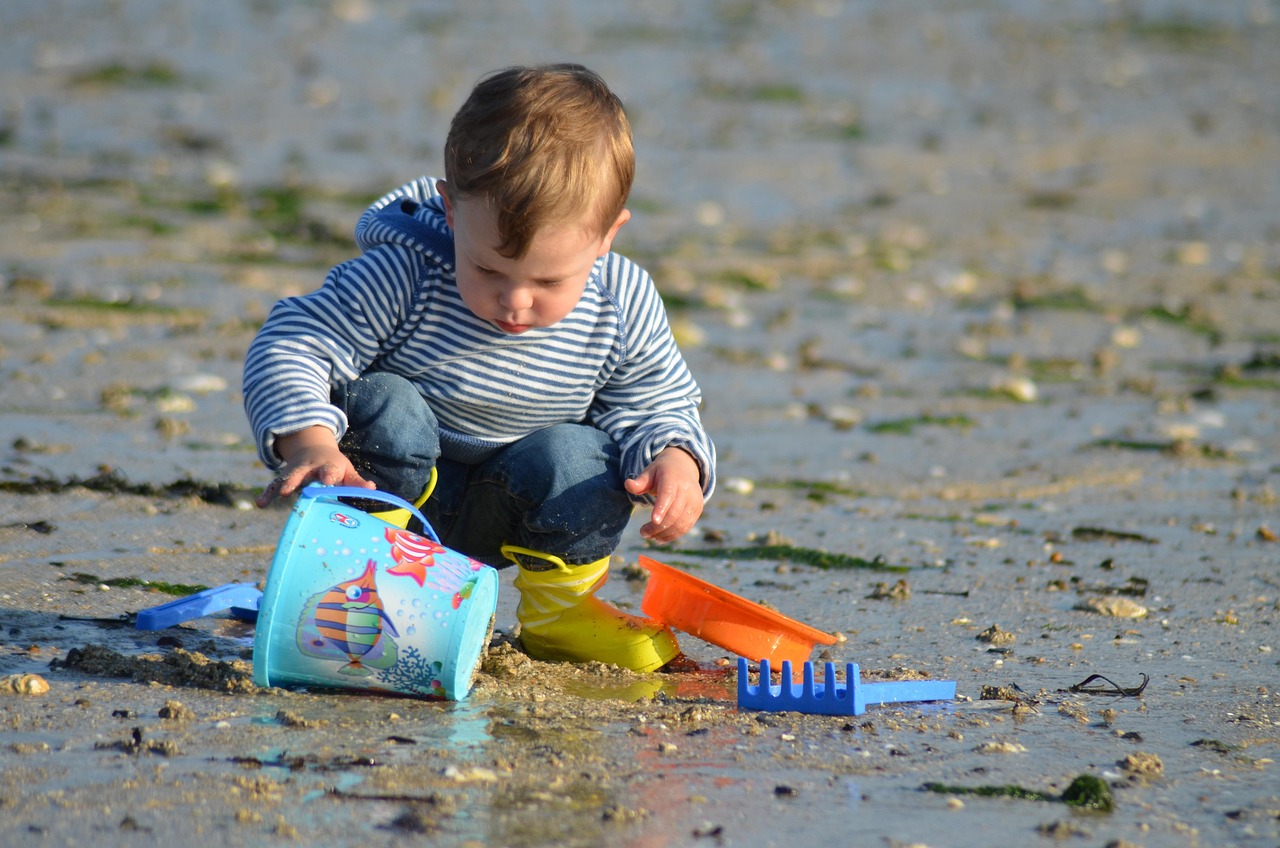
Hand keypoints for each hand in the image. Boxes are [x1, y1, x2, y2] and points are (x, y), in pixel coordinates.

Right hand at [255, 425, 373, 507]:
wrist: (313, 450)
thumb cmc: (334, 467)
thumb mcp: (346, 471)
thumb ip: (356, 482)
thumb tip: (372, 488)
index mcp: (328, 466)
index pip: (329, 470)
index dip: (328, 475)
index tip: (328, 480)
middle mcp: (310, 468)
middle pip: (304, 473)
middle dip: (300, 479)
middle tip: (294, 488)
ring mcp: (296, 472)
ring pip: (288, 477)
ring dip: (284, 484)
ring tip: (279, 493)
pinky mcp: (285, 478)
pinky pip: (274, 485)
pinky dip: (267, 493)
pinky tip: (261, 503)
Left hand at [624, 447, 703, 543]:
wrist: (684, 467)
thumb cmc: (662, 472)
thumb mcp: (649, 472)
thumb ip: (639, 482)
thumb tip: (628, 484)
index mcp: (673, 478)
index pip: (668, 494)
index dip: (662, 508)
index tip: (653, 521)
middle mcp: (687, 489)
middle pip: (674, 512)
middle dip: (658, 526)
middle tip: (643, 533)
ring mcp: (694, 500)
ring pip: (681, 523)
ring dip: (664, 533)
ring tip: (650, 536)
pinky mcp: (697, 510)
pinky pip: (686, 526)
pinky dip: (673, 535)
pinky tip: (660, 538)